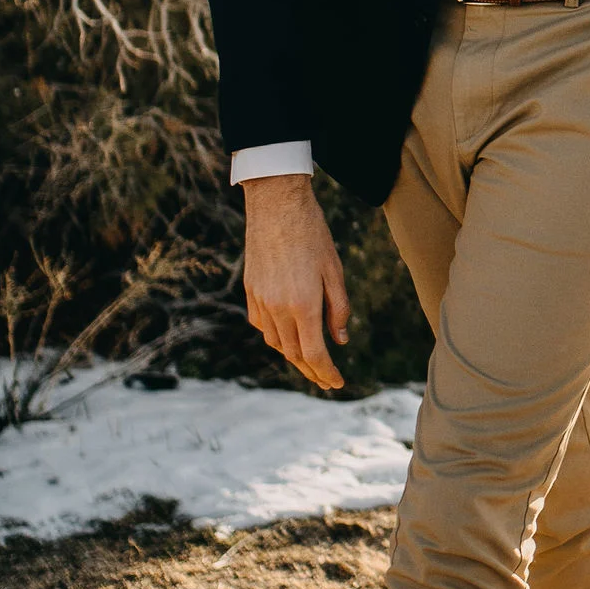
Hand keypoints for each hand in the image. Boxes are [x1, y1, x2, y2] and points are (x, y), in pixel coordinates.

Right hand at [242, 173, 351, 393]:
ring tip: (310, 362)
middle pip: (293, 354)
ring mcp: (260, 300)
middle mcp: (278, 307)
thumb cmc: (313, 233)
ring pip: (275, 342)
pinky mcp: (250, 290)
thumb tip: (339, 340)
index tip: (337, 383)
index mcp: (303, 304)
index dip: (326, 372)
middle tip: (326, 380)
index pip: (314, 353)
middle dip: (312, 371)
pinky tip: (287, 337)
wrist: (276, 204)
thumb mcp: (334, 270)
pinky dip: (275, 337)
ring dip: (293, 356)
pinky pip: (261, 325)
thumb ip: (338, 308)